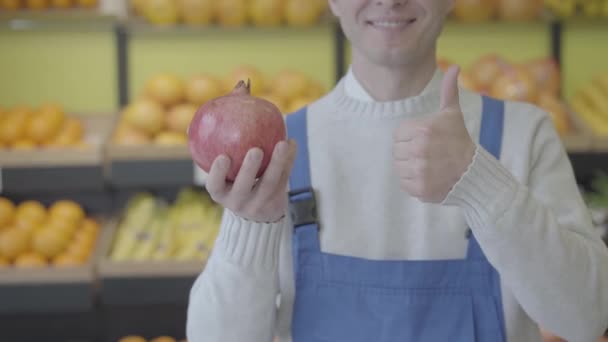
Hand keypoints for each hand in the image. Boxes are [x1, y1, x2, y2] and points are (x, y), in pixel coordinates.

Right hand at [205, 140, 296, 222]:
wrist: (257, 215)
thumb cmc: (234, 182)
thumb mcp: (223, 174)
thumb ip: (220, 150)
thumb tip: (205, 118)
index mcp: (221, 193)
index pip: (215, 185)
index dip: (217, 173)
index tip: (223, 157)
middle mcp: (238, 202)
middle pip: (243, 187)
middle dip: (249, 169)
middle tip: (256, 150)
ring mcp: (258, 205)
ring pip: (269, 184)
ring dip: (277, 163)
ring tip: (282, 144)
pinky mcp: (276, 203)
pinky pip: (284, 179)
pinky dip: (288, 160)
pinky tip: (291, 142)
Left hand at [393, 65, 475, 202]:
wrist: (473, 173)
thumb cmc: (459, 141)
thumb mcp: (452, 114)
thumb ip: (448, 91)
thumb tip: (455, 67)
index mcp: (422, 129)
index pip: (398, 135)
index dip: (410, 138)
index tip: (426, 141)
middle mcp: (419, 149)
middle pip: (397, 151)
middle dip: (409, 153)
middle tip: (428, 155)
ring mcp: (419, 170)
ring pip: (399, 167)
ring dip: (410, 168)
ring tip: (428, 166)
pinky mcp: (419, 188)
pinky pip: (404, 183)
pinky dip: (413, 183)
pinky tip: (428, 177)